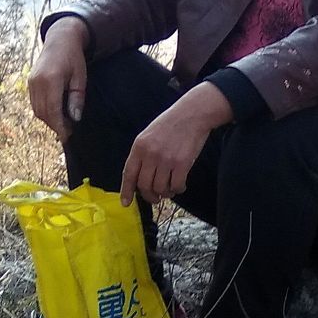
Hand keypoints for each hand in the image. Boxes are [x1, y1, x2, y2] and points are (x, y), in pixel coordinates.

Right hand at [26, 18, 89, 138]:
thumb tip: (74, 118)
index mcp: (51, 79)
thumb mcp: (80, 78)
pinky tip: (56, 113)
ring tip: (64, 123)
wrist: (60, 40)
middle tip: (69, 131)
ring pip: (37, 110)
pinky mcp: (30, 83)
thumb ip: (77, 99)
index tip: (68, 136)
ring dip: (49, 119)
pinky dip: (44, 111)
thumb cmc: (74, 58)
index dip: (59, 126)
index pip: (52, 110)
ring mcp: (31, 82)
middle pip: (43, 112)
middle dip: (55, 125)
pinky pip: (35, 103)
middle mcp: (37, 82)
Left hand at [121, 83, 232, 206]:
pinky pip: (176, 185)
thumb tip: (138, 179)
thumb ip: (142, 155)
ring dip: (165, 193)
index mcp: (139, 147)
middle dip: (149, 196)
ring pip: (160, 188)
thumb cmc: (170, 125)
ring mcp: (166, 160)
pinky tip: (180, 185)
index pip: (129, 173)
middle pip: (144, 186)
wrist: (192, 114)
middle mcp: (150, 154)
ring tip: (169, 190)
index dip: (126, 191)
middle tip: (155, 198)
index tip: (125, 203)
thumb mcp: (148, 135)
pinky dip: (178, 189)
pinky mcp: (182, 164)